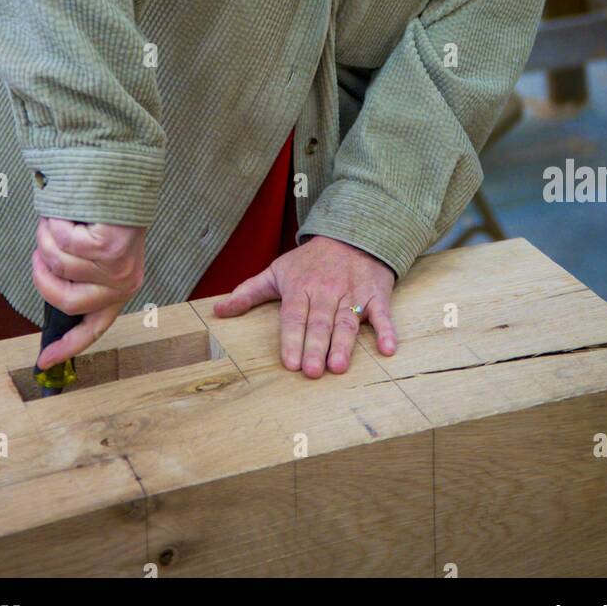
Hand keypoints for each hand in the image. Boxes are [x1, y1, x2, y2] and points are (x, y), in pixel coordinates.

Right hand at [32, 217, 145, 368]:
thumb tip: (51, 286)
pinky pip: (64, 243)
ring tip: (57, 221)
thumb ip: (78, 273)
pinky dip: (55, 224)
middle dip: (41, 276)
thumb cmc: (105, 212)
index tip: (43, 362)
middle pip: (65, 300)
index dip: (67, 347)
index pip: (92, 328)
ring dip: (47, 239)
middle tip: (38, 253)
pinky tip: (67, 212)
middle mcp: (123, 284)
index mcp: (119, 290)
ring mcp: (119, 267)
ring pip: (59, 265)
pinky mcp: (111, 247)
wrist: (125, 176)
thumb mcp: (95, 250)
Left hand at [211, 235, 397, 377]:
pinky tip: (388, 349)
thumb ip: (249, 292)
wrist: (352, 233)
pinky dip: (387, 330)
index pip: (294, 316)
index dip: (292, 339)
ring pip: (347, 322)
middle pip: (320, 322)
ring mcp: (353, 293)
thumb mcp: (277, 271)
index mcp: (301, 287)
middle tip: (312, 372)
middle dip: (315, 347)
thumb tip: (218, 311)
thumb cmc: (310, 260)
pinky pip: (382, 314)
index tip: (290, 363)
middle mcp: (326, 291)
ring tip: (339, 366)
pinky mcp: (376, 294)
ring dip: (344, 344)